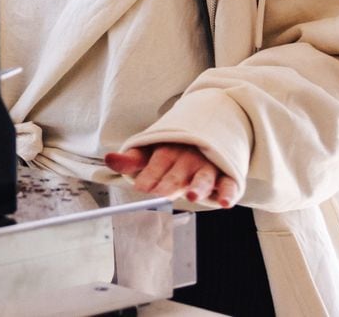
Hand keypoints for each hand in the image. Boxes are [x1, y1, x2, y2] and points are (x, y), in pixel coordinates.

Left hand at [105, 144, 239, 206]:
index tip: (140, 186)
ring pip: (204, 178)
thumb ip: (131, 159)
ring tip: (192, 196)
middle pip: (179, 171)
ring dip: (199, 186)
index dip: (150, 174)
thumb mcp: (149, 152)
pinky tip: (225, 203)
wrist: (205, 135)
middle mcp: (189, 158)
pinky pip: (229, 185)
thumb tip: (109, 159)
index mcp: (169, 150)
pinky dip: (228, 193)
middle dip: (170, 183)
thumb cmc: (171, 152)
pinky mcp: (226, 177)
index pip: (158, 161)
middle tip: (160, 194)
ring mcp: (208, 167)